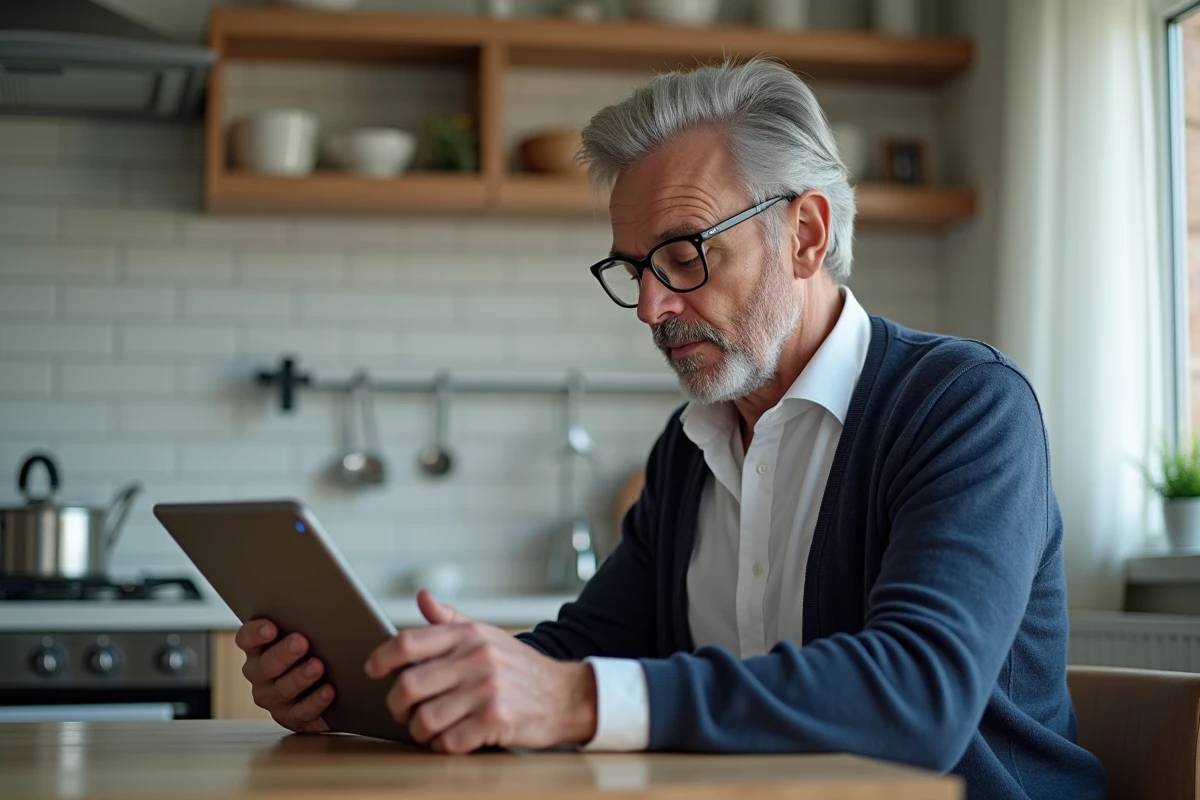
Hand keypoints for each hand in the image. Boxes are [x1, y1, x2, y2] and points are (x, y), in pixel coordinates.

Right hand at [234, 619, 333, 732]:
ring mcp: (272, 697)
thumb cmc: (316, 645)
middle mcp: (259, 673)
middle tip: (301, 642)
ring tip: (318, 666)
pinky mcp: (289, 717)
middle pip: (264, 665)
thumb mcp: (309, 631)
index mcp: (258, 648)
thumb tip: (321, 609)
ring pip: (281, 690)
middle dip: (283, 654)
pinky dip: (314, 702)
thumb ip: (307, 619)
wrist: (330, 681)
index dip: (255, 633)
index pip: (246, 638)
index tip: (271, 627)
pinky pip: (299, 713)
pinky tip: (328, 691)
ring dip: (299, 678)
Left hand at [365, 591, 596, 753]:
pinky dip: (443, 745)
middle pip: (408, 685)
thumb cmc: (520, 667)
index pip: (409, 641)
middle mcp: (476, 658)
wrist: (565, 694)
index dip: (381, 657)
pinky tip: (451, 739)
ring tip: (427, 729)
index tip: (373, 669)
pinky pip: (449, 741)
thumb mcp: (487, 635)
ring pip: (425, 719)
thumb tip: (422, 597)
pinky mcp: (496, 721)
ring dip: (419, 731)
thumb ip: (451, 619)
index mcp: (469, 635)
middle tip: (402, 711)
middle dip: (396, 705)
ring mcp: (487, 690)